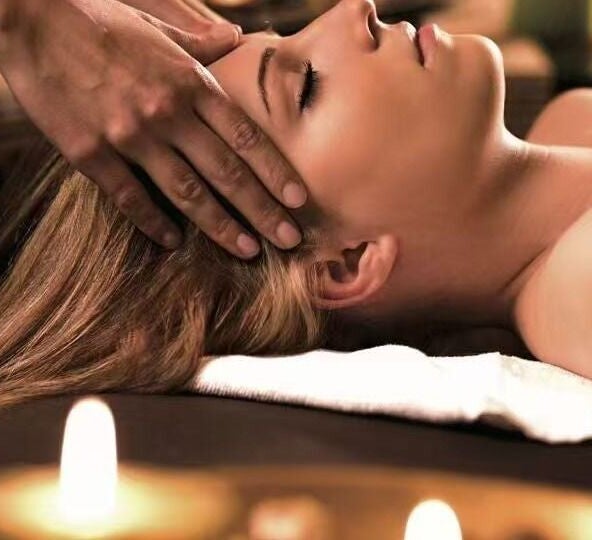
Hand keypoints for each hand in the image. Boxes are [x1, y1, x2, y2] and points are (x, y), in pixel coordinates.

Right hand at [0, 0, 305, 257]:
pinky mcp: (90, 154)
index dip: (276, 172)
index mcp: (190, 82)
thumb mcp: (160, 27)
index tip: (300, 200)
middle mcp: (167, 113)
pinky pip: (131, 198)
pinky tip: (174, 242)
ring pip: (187, 193)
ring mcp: (130, 136)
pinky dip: (154, 223)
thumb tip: (238, 37)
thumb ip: (203, 41)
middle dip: (263, 211)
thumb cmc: (101, 21)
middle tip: (289, 239)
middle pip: (227, 173)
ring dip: (221, 226)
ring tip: (247, 251)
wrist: (30, 21)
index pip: (247, 136)